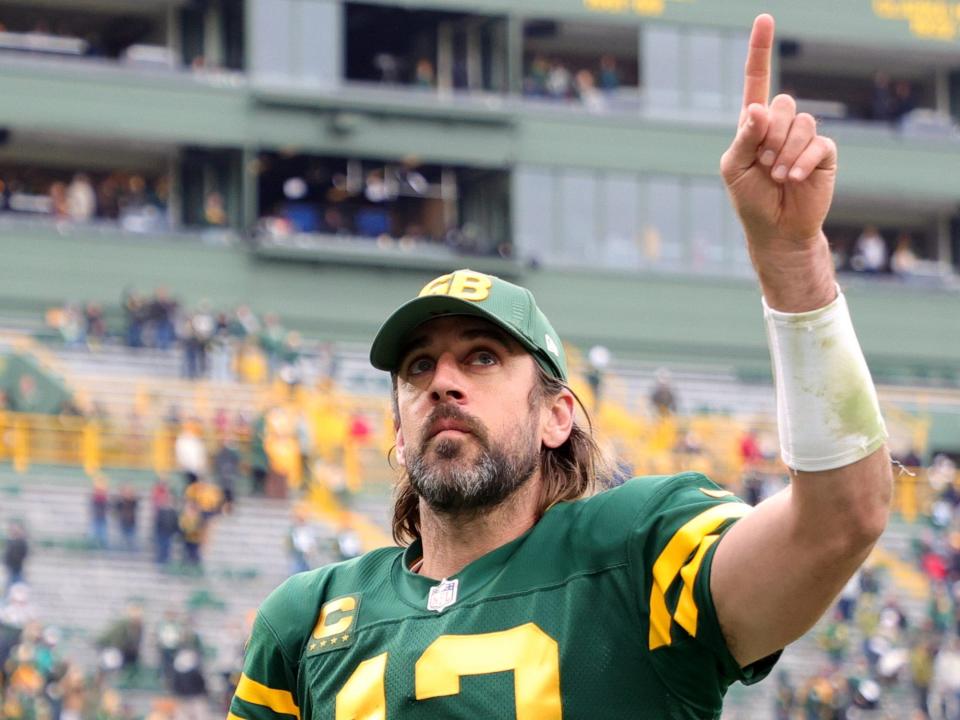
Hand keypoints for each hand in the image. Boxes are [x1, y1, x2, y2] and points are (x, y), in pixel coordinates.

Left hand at [721, 15, 836, 248]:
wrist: (776, 229)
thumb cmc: (750, 199)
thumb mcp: (735, 168)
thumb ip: (744, 138)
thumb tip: (759, 109)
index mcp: (754, 123)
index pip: (757, 80)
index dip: (760, 50)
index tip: (764, 19)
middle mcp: (781, 125)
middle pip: (782, 103)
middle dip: (770, 136)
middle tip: (764, 164)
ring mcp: (804, 137)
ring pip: (800, 123)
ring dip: (784, 153)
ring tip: (777, 176)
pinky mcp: (824, 152)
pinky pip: (817, 143)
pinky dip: (800, 163)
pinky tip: (791, 179)